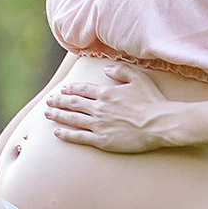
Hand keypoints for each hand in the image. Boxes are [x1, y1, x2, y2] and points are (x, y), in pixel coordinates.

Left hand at [44, 65, 178, 151]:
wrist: (159, 123)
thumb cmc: (152, 101)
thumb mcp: (139, 78)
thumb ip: (121, 71)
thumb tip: (106, 68)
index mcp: (106, 93)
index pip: (83, 90)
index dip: (71, 89)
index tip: (62, 90)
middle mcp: (99, 108)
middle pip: (73, 103)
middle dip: (59, 102)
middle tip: (49, 102)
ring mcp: (99, 124)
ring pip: (73, 119)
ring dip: (58, 115)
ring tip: (48, 114)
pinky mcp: (102, 140)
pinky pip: (79, 137)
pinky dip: (67, 134)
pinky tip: (57, 132)